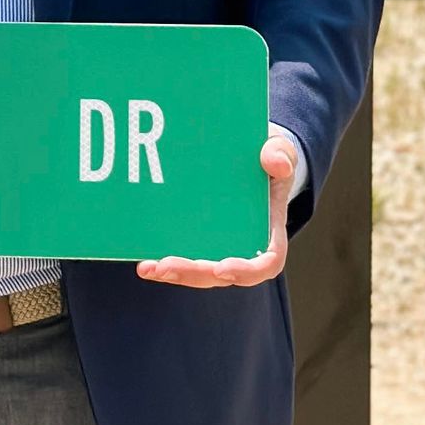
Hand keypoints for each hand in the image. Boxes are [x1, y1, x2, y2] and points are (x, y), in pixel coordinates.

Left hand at [136, 131, 296, 289]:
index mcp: (270, 230)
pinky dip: (163, 262)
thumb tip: (277, 163)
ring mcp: (219, 244)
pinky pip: (183, 256)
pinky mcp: (197, 237)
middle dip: (194, 273)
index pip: (265, 262)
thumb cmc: (267, 156)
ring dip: (174, 273)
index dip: (246, 270)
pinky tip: (143, 260)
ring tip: (148, 267)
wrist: (249, 153)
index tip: (222, 268)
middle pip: (222, 274)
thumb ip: (281, 154)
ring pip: (199, 271)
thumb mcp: (279, 150)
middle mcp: (244, 245)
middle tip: (166, 267)